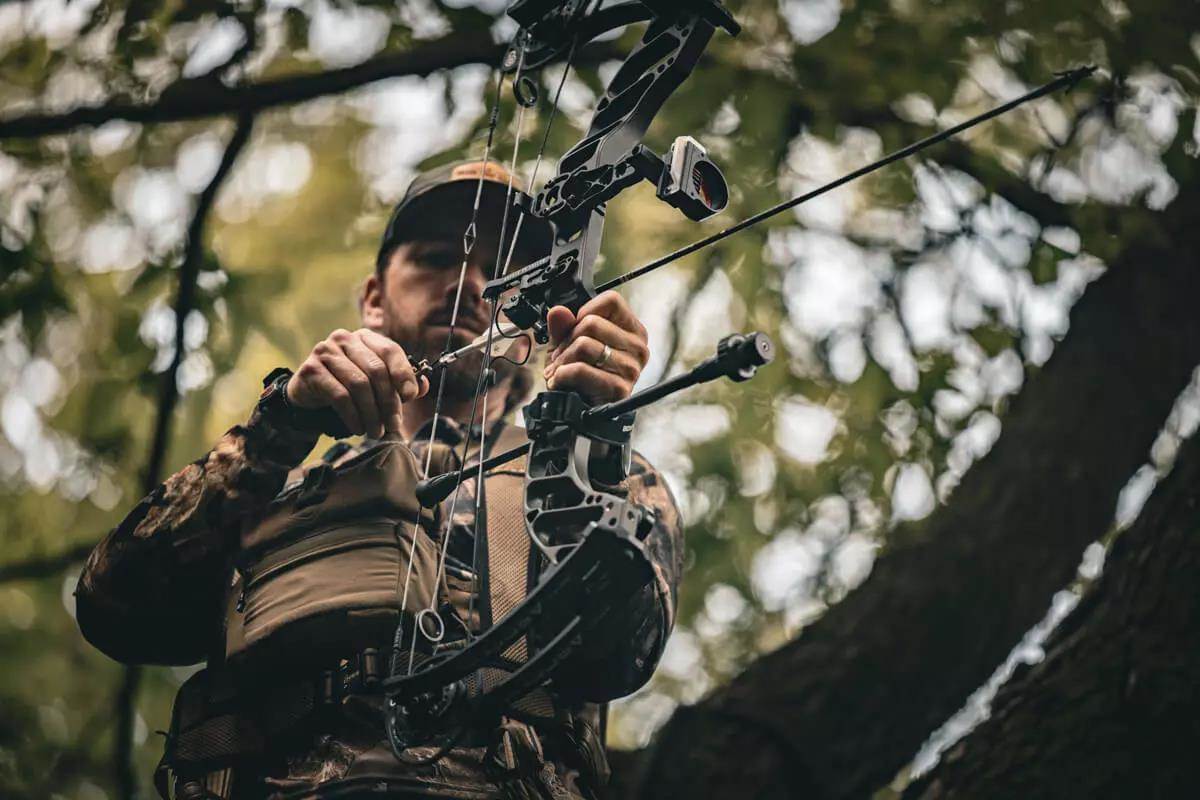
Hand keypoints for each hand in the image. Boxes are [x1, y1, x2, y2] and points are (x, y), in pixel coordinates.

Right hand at [288, 328, 428, 437]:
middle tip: (394, 425)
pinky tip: (359, 428)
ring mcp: (325, 351)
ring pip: (359, 385)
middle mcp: (344, 339)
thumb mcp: (376, 383)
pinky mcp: (311, 369)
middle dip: (388, 402)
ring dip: (372, 413)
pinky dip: (353, 416)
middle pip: (376, 370)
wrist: (308, 394)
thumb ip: (400, 382)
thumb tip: (423, 387)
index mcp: (365, 337)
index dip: (403, 374)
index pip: (390, 350)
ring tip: (376, 432)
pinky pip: (340, 396)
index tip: (410, 397)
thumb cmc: (347, 385)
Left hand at [543, 291, 649, 402]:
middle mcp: (638, 348)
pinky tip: (560, 381)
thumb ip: (564, 326)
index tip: (575, 328)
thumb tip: (558, 311)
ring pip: (584, 345)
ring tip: (559, 370)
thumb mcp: (570, 343)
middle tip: (560, 356)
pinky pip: (581, 369)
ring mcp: (631, 369)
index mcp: (633, 331)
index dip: (586, 311)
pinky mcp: (619, 388)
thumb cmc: (582, 375)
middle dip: (567, 340)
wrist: (583, 411)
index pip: (612, 301)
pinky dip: (562, 375)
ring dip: (562, 360)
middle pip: (592, 323)